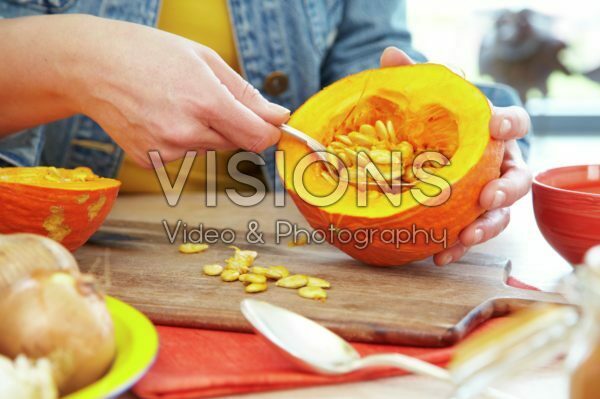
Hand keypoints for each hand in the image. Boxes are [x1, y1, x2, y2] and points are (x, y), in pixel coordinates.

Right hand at [65, 15, 288, 166]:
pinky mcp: (150, 162)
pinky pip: (183, 154)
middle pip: (235, 142)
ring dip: (203, 131)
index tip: (270, 124)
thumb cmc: (149, 53)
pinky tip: (158, 117)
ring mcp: (165, 151)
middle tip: (202, 96)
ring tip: (173, 102)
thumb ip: (246, 95)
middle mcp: (186, 133)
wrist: (90, 66)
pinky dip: (179, 139)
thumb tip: (279, 118)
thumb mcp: (204, 60)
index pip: (257, 137)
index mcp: (204, 102)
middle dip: (231, 124)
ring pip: (208, 148)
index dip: (269, 131)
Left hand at [379, 47, 531, 265]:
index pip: (515, 122)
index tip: (497, 127)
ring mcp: (490, 194)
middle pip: (519, 177)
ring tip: (467, 236)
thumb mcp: (428, 101)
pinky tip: (440, 256)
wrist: (433, 152)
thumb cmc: (438, 125)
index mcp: (493, 133)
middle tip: (488, 195)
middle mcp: (500, 164)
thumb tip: (390, 54)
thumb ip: (415, 78)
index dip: (510, 123)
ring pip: (503, 214)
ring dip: (487, 226)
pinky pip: (473, 235)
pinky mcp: (473, 218)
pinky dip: (459, 247)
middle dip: (507, 188)